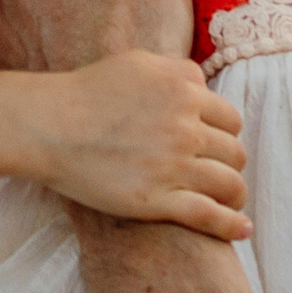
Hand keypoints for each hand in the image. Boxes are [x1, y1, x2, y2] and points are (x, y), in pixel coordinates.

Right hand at [27, 51, 251, 239]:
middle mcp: (185, 128)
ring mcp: (173, 166)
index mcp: (184, 92)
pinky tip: (242, 230)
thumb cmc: (87, 92)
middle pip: (234, 152)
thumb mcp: (139, 62)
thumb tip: (203, 85)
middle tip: (217, 171)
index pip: (230, 119)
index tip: (214, 144)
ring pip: (229, 183)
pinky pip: (208, 215)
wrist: (49, 126)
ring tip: (232, 200)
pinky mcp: (157, 200)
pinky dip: (231, 225)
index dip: (224, 133)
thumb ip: (178, 71)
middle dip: (230, 163)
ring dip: (235, 193)